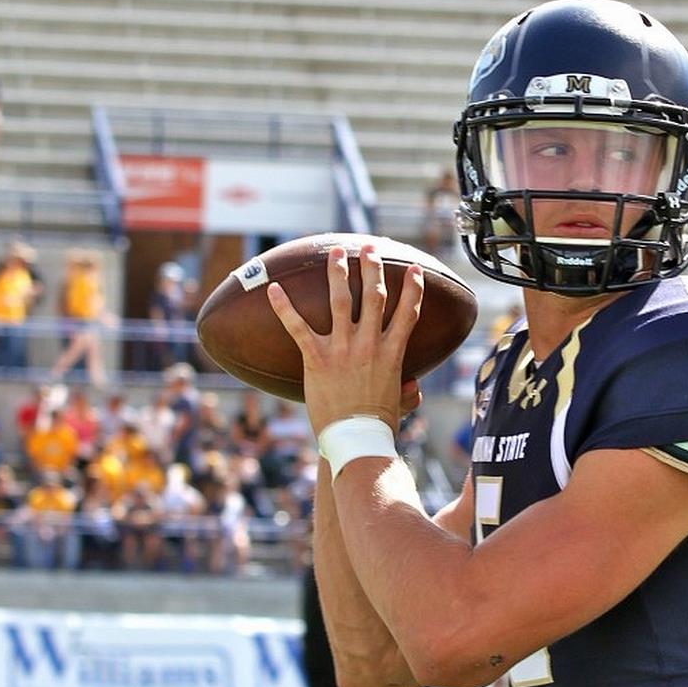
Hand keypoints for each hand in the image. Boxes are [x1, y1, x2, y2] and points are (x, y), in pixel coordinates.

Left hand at [267, 244, 423, 436]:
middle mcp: (370, 344)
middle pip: (374, 296)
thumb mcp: (401, 404)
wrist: (356, 439)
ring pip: (341, 300)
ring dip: (339, 273)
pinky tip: (273, 289)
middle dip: (372, 268)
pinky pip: (298, 327)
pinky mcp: (317, 358)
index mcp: (392, 353)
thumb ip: (409, 390)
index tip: (413, 269)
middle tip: (370, 248)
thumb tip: (414, 385)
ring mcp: (343, 349)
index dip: (414, 288)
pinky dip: (284, 307)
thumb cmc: (378, 425)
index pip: (408, 313)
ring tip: (337, 252)